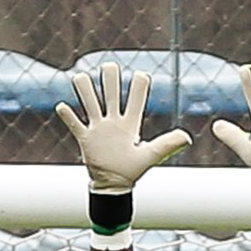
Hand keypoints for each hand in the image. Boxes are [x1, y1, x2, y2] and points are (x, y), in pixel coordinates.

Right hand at [56, 61, 191, 192]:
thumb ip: (167, 145)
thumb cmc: (133, 170)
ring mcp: (98, 128)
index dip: (138, 86)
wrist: (114, 185)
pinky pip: (74, 124)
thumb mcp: (151, 156)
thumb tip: (188, 138)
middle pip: (110, 93)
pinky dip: (68, 116)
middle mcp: (114, 121)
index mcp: (130, 124)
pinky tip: (62, 106)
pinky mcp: (85, 138)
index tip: (141, 75)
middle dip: (109, 79)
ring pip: (89, 103)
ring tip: (81, 78)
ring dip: (85, 90)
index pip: (135, 100)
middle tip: (109, 65)